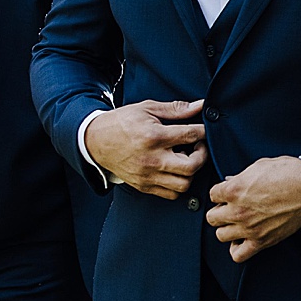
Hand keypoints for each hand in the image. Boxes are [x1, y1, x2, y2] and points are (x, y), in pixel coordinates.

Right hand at [82, 99, 206, 201]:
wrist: (96, 141)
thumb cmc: (122, 123)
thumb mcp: (147, 108)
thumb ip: (176, 109)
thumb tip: (199, 106)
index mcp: (153, 136)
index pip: (190, 135)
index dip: (203, 131)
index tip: (204, 130)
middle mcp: (152, 159)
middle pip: (191, 166)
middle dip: (201, 155)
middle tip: (197, 146)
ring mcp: (148, 175)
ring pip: (184, 185)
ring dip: (190, 172)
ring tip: (185, 159)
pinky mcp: (144, 186)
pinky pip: (171, 194)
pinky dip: (178, 184)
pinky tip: (175, 170)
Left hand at [205, 155, 300, 262]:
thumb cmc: (289, 173)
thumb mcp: (260, 166)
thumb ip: (241, 175)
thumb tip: (230, 180)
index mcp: (234, 190)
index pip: (212, 195)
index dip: (221, 193)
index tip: (229, 194)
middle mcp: (238, 211)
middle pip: (212, 218)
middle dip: (220, 211)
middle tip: (231, 208)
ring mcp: (249, 228)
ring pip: (221, 236)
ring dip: (227, 229)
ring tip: (236, 223)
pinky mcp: (262, 241)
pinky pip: (238, 255)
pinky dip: (237, 249)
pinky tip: (243, 239)